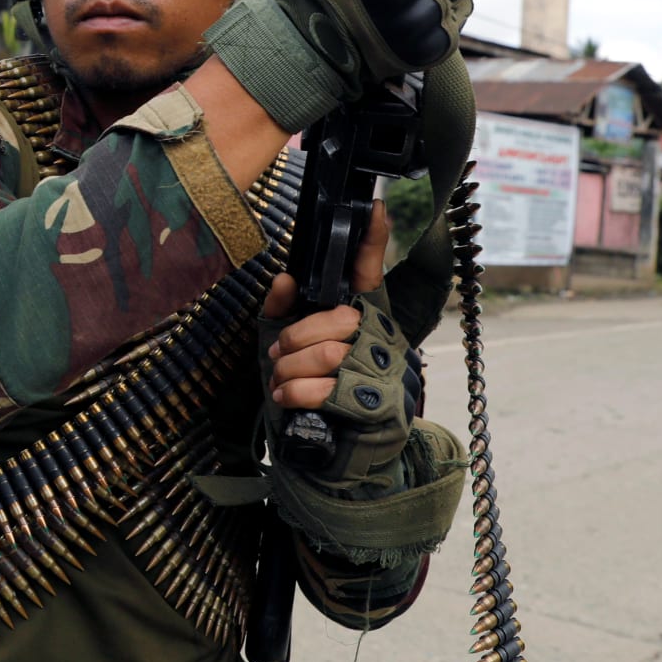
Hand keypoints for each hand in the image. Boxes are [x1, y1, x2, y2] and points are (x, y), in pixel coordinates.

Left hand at [261, 197, 387, 409]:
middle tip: (278, 354)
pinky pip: (327, 388)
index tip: (374, 206)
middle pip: (340, 317)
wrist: (331, 454)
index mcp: (363, 320)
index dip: (372, 241)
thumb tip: (284, 279)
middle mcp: (381, 342)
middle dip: (298, 335)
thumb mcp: (288, 349)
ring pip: (330, 353)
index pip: (369, 274)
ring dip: (292, 367)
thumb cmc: (312, 392)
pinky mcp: (377, 407)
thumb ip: (283, 314)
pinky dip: (296, 391)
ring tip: (280, 379)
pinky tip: (286, 396)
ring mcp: (383, 374)